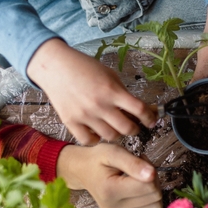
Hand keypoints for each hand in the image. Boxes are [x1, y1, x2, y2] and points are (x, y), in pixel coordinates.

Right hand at [26, 38, 156, 144]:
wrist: (55, 67)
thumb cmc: (84, 68)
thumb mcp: (109, 74)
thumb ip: (122, 92)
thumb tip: (139, 108)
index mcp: (112, 91)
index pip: (139, 109)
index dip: (150, 117)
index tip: (152, 120)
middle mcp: (99, 105)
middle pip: (126, 128)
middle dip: (135, 129)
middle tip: (134, 127)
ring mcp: (84, 115)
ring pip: (110, 137)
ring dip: (117, 135)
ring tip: (116, 128)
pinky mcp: (71, 122)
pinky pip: (89, 140)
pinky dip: (97, 139)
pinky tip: (98, 133)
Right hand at [56, 143, 161, 207]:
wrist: (82, 171)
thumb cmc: (98, 159)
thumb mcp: (114, 152)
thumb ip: (133, 163)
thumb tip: (152, 175)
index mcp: (110, 191)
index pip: (149, 186)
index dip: (150, 170)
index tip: (140, 160)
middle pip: (155, 196)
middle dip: (153, 180)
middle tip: (139, 169)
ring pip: (155, 207)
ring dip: (152, 191)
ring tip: (138, 180)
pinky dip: (147, 200)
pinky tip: (135, 190)